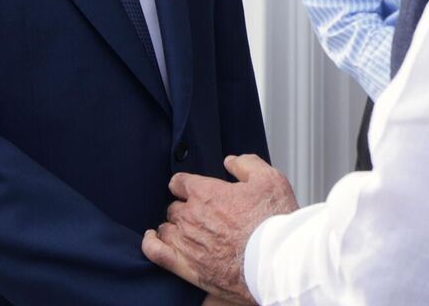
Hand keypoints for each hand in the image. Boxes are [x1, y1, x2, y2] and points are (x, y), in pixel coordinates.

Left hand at [142, 154, 298, 304]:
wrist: (277, 261)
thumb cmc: (275, 223)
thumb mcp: (270, 179)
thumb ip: (246, 164)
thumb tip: (231, 161)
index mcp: (207, 193)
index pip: (180, 182)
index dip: (186, 185)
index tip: (192, 189)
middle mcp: (192, 217)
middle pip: (175, 208)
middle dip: (185, 209)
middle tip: (202, 216)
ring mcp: (187, 243)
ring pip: (167, 229)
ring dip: (174, 228)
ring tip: (187, 233)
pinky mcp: (188, 267)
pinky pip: (157, 253)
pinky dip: (151, 245)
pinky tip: (152, 240)